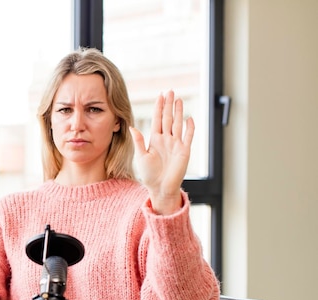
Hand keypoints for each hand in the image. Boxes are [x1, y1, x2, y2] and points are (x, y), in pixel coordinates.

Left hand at [130, 90, 194, 214]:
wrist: (160, 188)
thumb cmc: (149, 174)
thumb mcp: (141, 156)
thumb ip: (138, 141)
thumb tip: (131, 127)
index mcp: (155, 139)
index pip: (158, 119)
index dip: (159, 107)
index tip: (160, 95)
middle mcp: (166, 139)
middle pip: (168, 118)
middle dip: (169, 105)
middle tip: (171, 91)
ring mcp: (176, 144)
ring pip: (177, 124)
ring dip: (178, 112)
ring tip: (179, 99)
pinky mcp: (184, 151)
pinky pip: (188, 137)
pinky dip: (189, 128)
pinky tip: (189, 118)